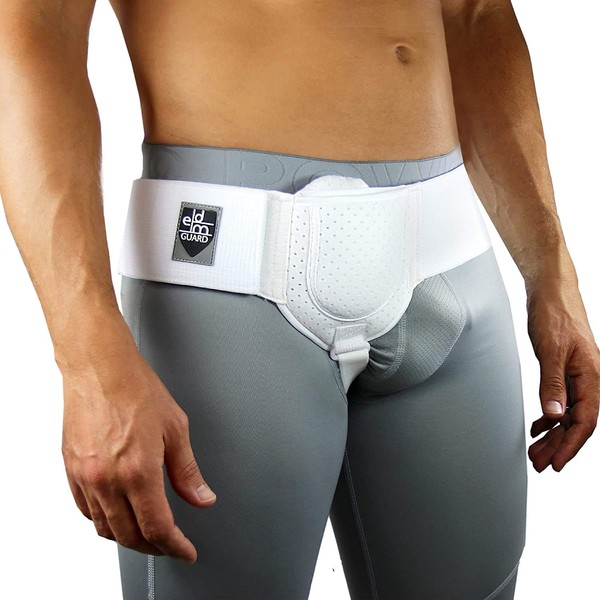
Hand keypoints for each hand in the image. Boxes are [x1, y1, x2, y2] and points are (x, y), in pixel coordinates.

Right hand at [60, 333, 215, 563]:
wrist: (100, 368)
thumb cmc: (137, 389)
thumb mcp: (176, 428)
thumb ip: (187, 471)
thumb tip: (202, 497)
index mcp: (138, 471)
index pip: (158, 528)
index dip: (175, 546)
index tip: (185, 551)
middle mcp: (108, 479)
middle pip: (130, 535)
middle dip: (154, 547)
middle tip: (170, 544)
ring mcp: (86, 476)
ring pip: (105, 528)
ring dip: (128, 537)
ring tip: (146, 532)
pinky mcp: (71, 469)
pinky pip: (85, 510)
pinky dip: (103, 520)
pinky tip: (116, 513)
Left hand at [526, 280, 599, 471]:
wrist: (551, 292)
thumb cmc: (555, 315)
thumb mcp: (551, 351)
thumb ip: (552, 384)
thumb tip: (555, 415)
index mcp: (592, 377)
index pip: (584, 421)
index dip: (570, 445)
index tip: (557, 464)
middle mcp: (588, 379)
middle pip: (576, 422)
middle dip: (558, 446)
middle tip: (539, 464)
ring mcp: (577, 376)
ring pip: (567, 414)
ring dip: (552, 434)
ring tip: (536, 452)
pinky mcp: (564, 370)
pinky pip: (561, 401)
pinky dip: (549, 416)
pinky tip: (539, 427)